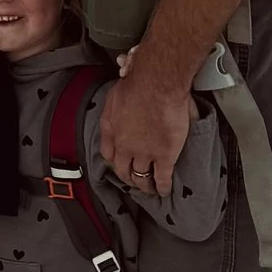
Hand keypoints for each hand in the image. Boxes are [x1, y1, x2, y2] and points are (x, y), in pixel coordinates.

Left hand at [101, 61, 192, 200]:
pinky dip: (163, 187)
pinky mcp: (163, 156)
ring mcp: (143, 153)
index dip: (113, 159)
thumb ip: (118, 103)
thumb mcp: (117, 92)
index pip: (107, 152)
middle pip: (122, 169)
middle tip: (132, 180)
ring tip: (149, 188)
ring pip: (141, 176)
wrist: (156, 84)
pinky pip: (162, 178)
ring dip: (144, 184)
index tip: (118, 162)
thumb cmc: (138, 81)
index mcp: (110, 127)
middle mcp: (124, 144)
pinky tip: (164, 191)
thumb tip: (124, 102)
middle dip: (127, 177)